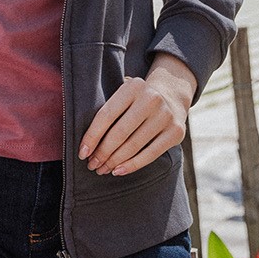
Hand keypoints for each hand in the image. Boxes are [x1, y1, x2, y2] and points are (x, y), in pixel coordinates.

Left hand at [77, 55, 197, 176]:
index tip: (82, 154)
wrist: (172, 96)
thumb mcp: (123, 96)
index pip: (106, 115)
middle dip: (102, 152)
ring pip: (133, 145)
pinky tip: (118, 171)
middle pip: (119, 132)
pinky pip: (150, 154)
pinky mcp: (176, 132)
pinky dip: (132, 165)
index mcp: (133, 87)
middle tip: (92, 165)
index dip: (92, 137)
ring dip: (114, 161)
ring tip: (103, 169)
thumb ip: (108, 113)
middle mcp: (152, 99)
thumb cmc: (136, 101)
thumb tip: (86, 146)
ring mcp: (166, 115)